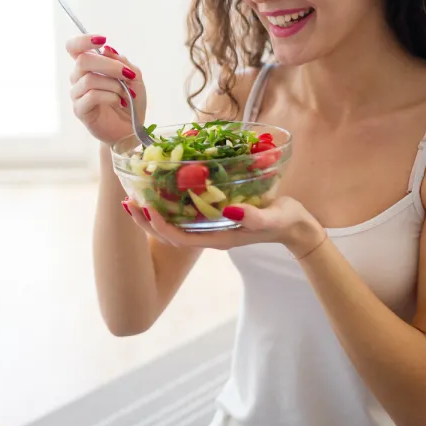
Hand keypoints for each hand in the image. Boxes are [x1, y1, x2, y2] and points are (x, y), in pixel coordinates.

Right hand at [66, 34, 146, 145]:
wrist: (132, 129)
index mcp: (89, 66)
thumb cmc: (131, 101)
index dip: (83, 40)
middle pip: (83, 60)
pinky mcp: (80, 110)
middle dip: (109, 65)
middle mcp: (79, 78)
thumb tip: (106, 49)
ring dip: (114, 84)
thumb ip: (121, 62)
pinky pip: (91, 96)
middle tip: (128, 74)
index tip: (102, 40)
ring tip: (127, 93)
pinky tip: (120, 102)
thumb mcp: (134, 76)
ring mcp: (77, 95)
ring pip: (89, 79)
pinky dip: (110, 96)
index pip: (73, 47)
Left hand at [121, 194, 326, 257]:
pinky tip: (161, 187)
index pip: (178, 237)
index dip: (158, 225)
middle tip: (128, 200)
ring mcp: (211, 226)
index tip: (145, 207)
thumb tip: (230, 210)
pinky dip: (169, 202)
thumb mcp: (274, 219)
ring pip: (173, 223)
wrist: (296, 227)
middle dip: (146, 220)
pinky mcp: (214, 216)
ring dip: (153, 211)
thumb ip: (254, 217)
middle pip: (168, 233)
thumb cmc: (286, 222)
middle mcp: (209, 234)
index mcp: (218, 238)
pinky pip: (184, 213)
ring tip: (135, 194)